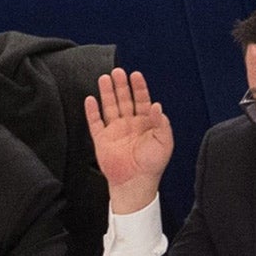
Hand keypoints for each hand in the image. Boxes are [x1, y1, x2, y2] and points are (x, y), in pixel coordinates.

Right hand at [84, 68, 172, 216]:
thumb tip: (157, 105)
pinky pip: (95, 123)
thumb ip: (161, 123)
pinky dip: (92, 111)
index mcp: (145, 124)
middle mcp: (129, 125)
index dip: (139, 87)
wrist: (135, 183)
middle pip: (124, 99)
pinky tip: (90, 99)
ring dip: (107, 93)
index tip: (135, 75)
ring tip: (104, 78)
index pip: (142, 100)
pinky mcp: (102, 140)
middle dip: (121, 85)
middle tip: (117, 71)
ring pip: (109, 107)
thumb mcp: (164, 142)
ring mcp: (115, 131)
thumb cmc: (151, 166)